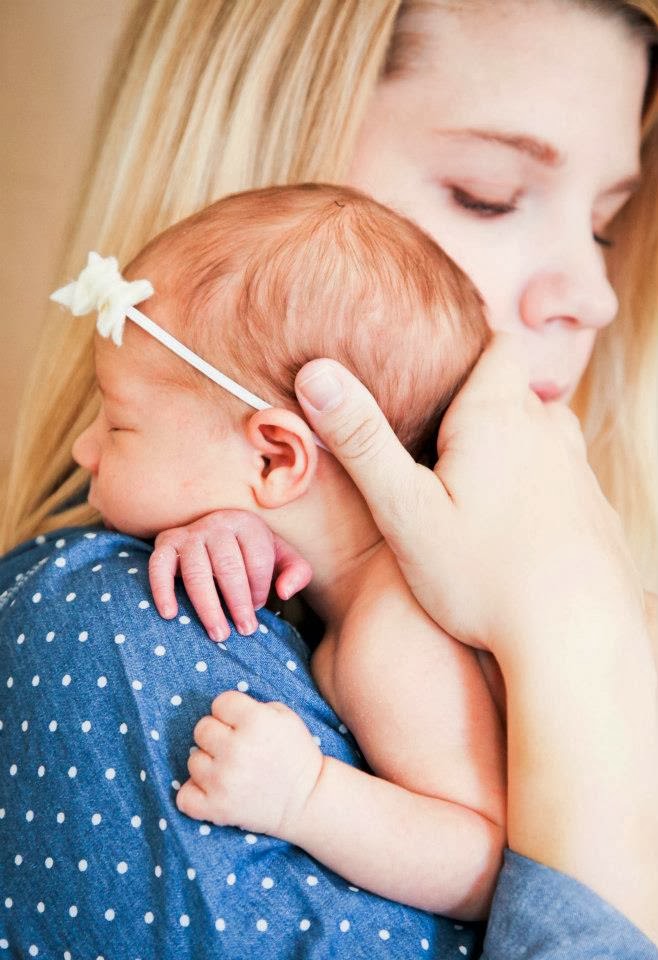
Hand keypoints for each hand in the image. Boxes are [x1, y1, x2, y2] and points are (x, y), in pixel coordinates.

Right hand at [148, 510, 312, 639]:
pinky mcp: (166, 542)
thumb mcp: (282, 557)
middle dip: (239, 603)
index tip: (259, 608)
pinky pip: (159, 566)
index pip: (258, 560)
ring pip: (196, 571)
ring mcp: (189, 532)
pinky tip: (170, 614)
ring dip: (208, 607)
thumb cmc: (253, 553)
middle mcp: (218, 523)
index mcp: (248, 524)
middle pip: (228, 567)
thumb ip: (297, 572)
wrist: (217, 534)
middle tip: (245, 631)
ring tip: (218, 634)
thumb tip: (284, 593)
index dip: (261, 589)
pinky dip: (162, 590)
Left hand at [176, 690, 323, 839]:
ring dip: (209, 765)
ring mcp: (223, 780)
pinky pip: (184, 796)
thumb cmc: (295, 754)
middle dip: (217, 736)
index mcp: (255, 721)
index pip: (220, 703)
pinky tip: (213, 790)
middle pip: (201, 729)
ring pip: (193, 760)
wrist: (308, 801)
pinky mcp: (217, 808)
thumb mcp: (285, 716)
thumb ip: (252, 706)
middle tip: (235, 748)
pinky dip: (195, 795)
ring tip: (231, 771)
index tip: (242, 724)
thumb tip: (222, 710)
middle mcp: (236, 748)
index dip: (230, 712)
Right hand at [294, 334, 645, 659]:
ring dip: (510, 445)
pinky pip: (561, 480)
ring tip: (469, 481)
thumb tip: (315, 373)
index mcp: (500, 416)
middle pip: (516, 392)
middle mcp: (549, 432)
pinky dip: (536, 487)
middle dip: (479, 403)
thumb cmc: (483, 577)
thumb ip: (361, 440)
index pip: (499, 345)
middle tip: (434, 435)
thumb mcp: (404, 509)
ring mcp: (579, 473)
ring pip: (542, 436)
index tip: (437, 362)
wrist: (576, 642)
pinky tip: (510, 530)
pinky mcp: (596, 513)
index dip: (470, 346)